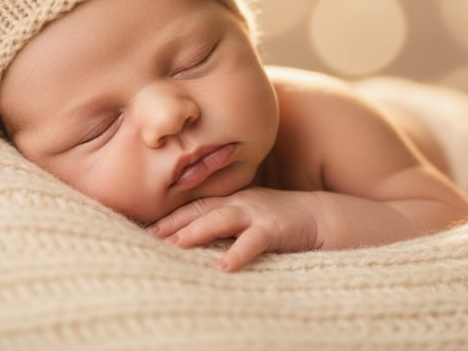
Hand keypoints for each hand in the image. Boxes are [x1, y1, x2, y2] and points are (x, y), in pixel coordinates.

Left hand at [147, 187, 321, 271]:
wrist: (321, 217)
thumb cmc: (282, 221)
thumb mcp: (249, 218)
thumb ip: (226, 225)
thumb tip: (195, 241)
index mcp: (231, 200)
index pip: (194, 206)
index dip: (170, 217)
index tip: (146, 229)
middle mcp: (240, 203)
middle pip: (200, 210)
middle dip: (173, 223)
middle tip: (148, 237)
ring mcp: (256, 214)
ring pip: (221, 220)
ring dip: (196, 232)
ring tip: (174, 245)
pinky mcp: (274, 229)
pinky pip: (253, 241)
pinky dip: (237, 253)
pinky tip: (224, 267)